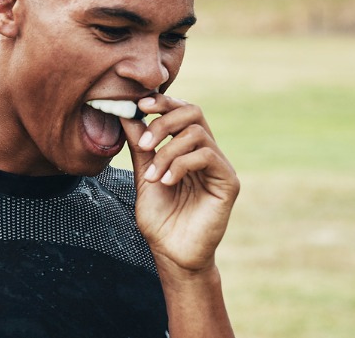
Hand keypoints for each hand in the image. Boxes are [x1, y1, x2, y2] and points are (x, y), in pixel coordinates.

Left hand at [120, 95, 238, 275]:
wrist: (172, 253)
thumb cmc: (160, 218)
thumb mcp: (144, 174)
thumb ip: (139, 145)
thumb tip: (126, 112)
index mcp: (187, 148)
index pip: (181, 110)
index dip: (163, 102)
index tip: (140, 105)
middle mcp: (206, 152)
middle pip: (194, 111)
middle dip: (163, 122)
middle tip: (144, 144)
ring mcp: (219, 166)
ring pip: (197, 133)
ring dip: (167, 152)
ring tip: (152, 177)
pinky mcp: (228, 182)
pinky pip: (207, 156)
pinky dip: (181, 165)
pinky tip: (166, 182)